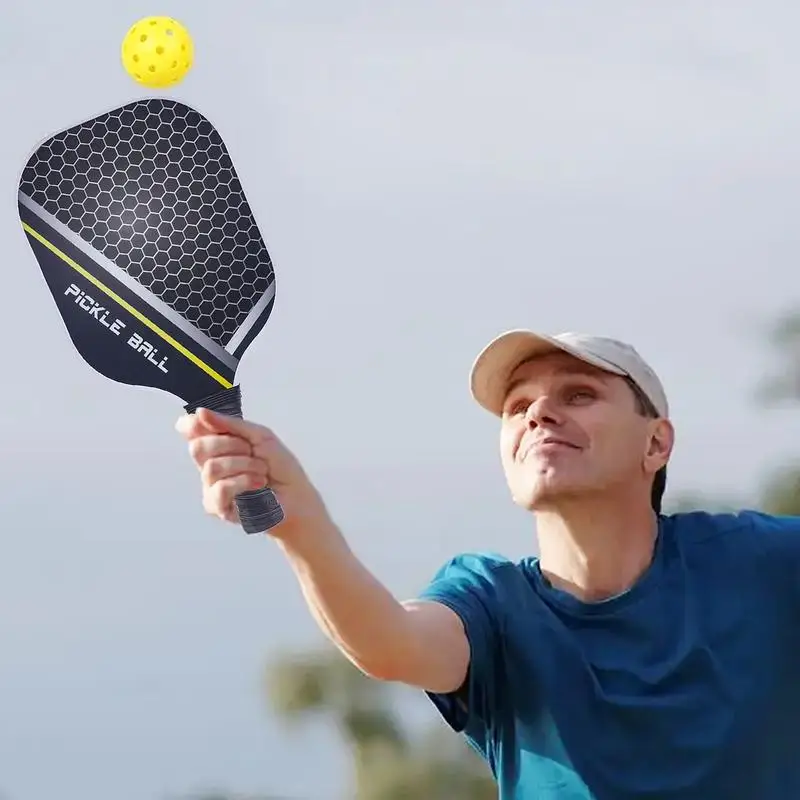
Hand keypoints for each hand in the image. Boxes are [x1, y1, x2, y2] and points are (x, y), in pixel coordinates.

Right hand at [175, 408, 328, 536]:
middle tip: (251, 451)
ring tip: (261, 471)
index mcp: (218, 445)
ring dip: (244, 465)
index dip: (192, 424)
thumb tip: (199, 413)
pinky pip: (220, 488)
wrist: (296, 494)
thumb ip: (229, 424)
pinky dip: (244, 482)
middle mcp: (209, 465)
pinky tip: (258, 484)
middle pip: (198, 447)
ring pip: (211, 467)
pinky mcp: (217, 507)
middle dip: (229, 444)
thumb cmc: (280, 466)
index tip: (203, 419)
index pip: (191, 432)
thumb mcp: (259, 436)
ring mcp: (211, 487)